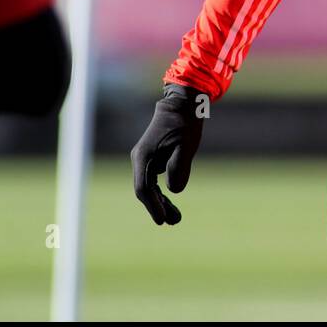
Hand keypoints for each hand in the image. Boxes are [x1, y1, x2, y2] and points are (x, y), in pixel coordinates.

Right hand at [131, 83, 204, 224]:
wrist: (182, 104)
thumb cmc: (185, 124)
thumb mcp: (185, 146)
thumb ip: (178, 168)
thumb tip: (173, 191)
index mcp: (143, 157)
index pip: (144, 189)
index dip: (153, 207)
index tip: (162, 221)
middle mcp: (140, 159)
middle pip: (145, 190)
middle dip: (158, 208)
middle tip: (173, 222)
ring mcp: (145, 158)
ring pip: (149, 186)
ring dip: (161, 202)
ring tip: (175, 218)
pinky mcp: (153, 157)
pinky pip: (153, 179)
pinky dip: (162, 191)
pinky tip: (171, 200)